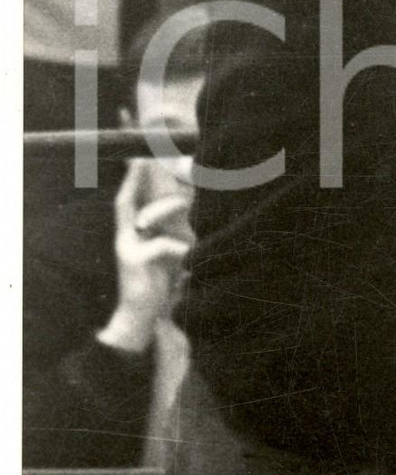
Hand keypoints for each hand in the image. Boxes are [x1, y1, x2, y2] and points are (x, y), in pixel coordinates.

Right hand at [108, 159, 194, 346]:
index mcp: (131, 234)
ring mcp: (128, 250)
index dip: (131, 177)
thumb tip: (192, 211)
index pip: (127, 199)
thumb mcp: (167, 256)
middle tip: (144, 154)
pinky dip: (179, 249)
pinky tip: (189, 259)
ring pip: (148, 218)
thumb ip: (172, 235)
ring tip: (186, 206)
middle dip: (134, 176)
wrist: (141, 320)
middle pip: (125, 200)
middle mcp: (124, 238)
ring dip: (169, 210)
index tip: (138, 155)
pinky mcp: (135, 264)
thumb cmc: (158, 286)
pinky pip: (162, 246)